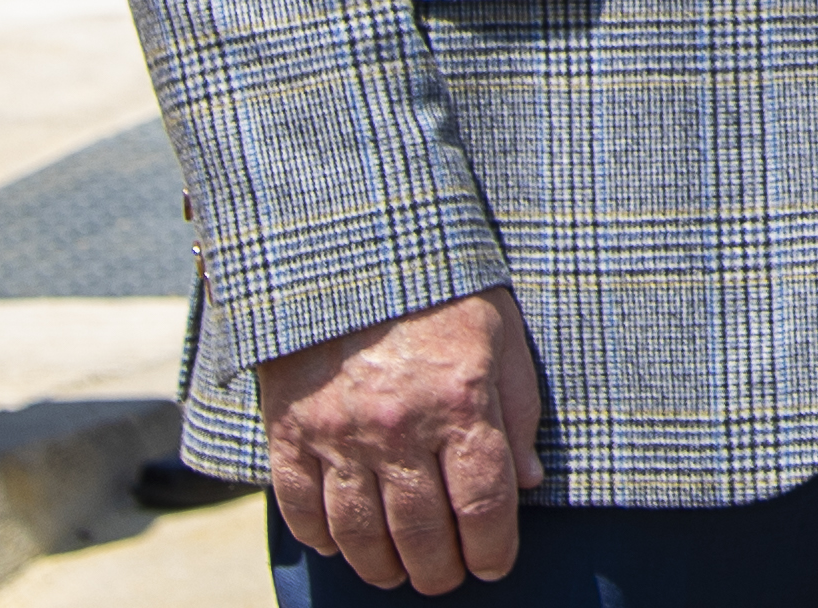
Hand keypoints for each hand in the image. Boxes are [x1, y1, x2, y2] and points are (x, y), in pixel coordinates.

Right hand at [257, 287, 543, 591]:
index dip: (493, 548)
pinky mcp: (290, 428)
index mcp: (460, 400)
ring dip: (382, 567)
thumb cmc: (442, 286)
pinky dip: (320, 537)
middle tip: (447, 577)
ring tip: (399, 573)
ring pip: (359, 533)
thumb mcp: (502, 334)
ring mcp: (338, 431)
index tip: (495, 565)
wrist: (350, 242)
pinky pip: (298, 506)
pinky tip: (340, 545)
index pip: (484, 505)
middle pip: (421, 531)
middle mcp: (399, 426)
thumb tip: (527, 483)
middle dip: (440, 569)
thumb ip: (519, 410)